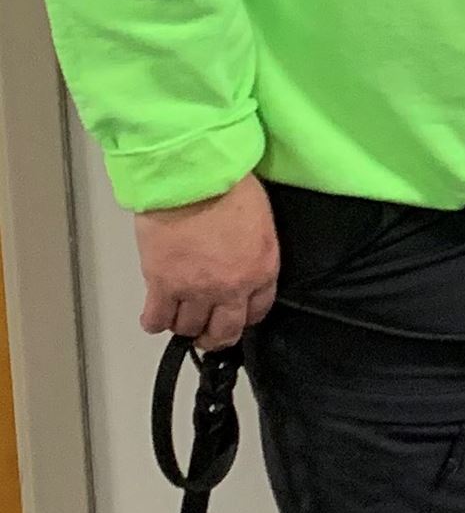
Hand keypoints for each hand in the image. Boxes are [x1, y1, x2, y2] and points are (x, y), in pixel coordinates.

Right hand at [135, 175, 280, 350]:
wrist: (193, 177)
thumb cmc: (226, 185)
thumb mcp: (258, 220)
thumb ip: (251, 250)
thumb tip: (238, 259)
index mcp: (262, 269)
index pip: (258, 311)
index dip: (243, 317)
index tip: (235, 316)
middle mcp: (232, 288)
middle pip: (224, 331)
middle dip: (215, 336)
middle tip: (206, 333)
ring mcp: (196, 290)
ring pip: (189, 329)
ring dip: (184, 325)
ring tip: (179, 317)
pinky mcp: (163, 286)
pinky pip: (157, 319)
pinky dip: (154, 321)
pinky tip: (155, 315)